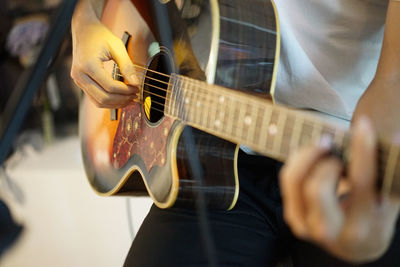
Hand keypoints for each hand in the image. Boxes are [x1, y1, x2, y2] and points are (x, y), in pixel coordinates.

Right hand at [71, 7, 139, 107]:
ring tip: (129, 98)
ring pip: (98, 102)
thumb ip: (127, 66)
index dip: (126, 90)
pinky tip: (120, 98)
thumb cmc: (99, 35)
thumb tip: (136, 83)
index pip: (110, 86)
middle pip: (104, 97)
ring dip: (116, 103)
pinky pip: (95, 99)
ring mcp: (78, 80)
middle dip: (122, 99)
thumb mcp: (117, 47)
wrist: (84, 29)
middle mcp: (79, 75)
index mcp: (88, 65)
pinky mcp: (80, 83)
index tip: (136, 88)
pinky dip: (108, 101)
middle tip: (135, 95)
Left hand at [280, 117, 399, 262]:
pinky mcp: (293, 218)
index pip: (361, 183)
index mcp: (362, 227)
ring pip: (295, 180)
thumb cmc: (375, 215)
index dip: (362, 149)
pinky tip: (313, 153)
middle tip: (336, 147)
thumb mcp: (390, 198)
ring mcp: (306, 227)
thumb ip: (393, 172)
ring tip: (325, 145)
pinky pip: (288, 180)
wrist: (355, 247)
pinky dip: (298, 160)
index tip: (364, 124)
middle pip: (318, 187)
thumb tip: (396, 137)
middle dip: (327, 160)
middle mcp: (331, 231)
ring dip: (308, 155)